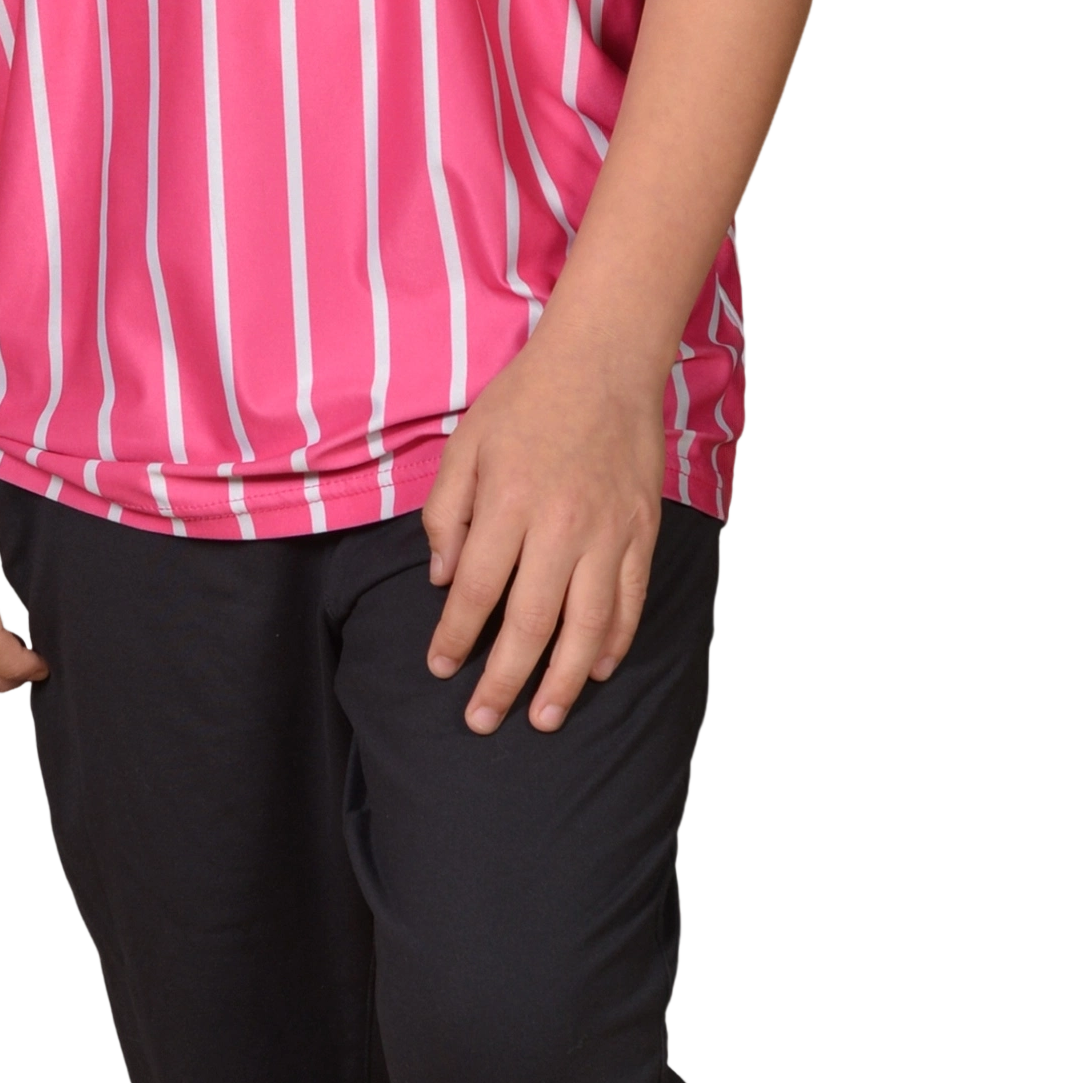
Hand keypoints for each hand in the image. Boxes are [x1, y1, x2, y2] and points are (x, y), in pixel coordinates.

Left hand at [419, 330, 665, 735]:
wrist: (603, 362)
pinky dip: (616, 642)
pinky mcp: (642, 532)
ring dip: (563, 681)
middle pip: (530, 622)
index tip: (440, 668)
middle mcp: (560, 525)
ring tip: (543, 718)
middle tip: (482, 721)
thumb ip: (446, 514)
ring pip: (587, 626)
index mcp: (509, 502)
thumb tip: (442, 580)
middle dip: (503, 680)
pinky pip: (630, 601)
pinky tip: (596, 671)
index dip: (454, 636)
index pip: (476, 590)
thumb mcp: (466, 445)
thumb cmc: (525, 401)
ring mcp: (608, 532)